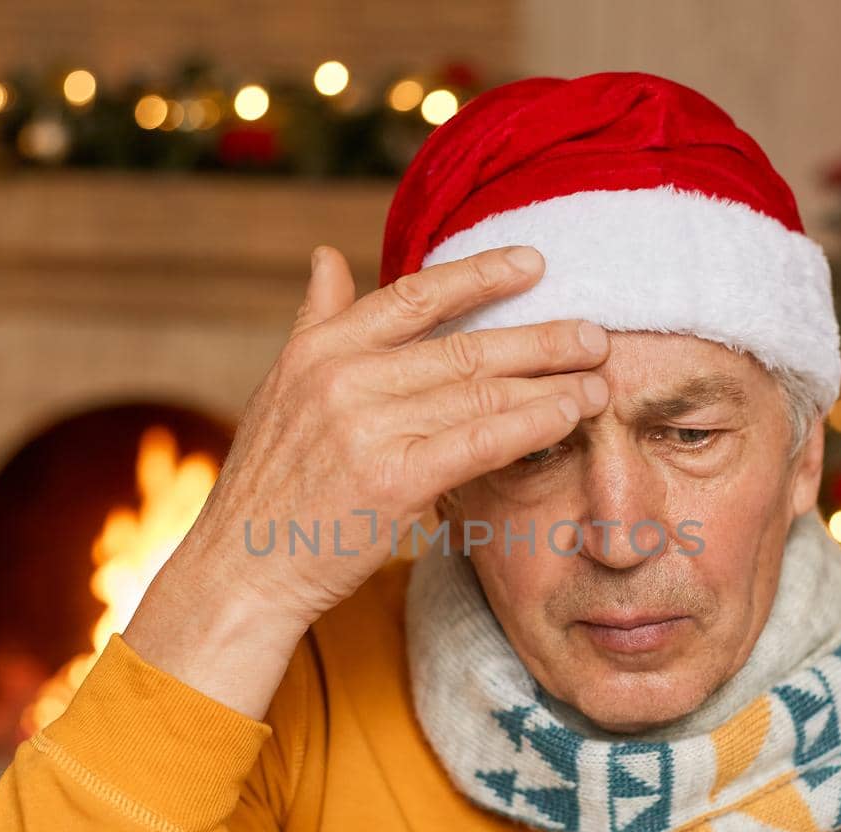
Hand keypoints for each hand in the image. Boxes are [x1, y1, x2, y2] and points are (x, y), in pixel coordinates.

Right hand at [122, 243, 610, 716]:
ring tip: (598, 380)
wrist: (242, 568)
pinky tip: (569, 415)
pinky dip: (532, 424)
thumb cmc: (271, 485)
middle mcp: (343, 377)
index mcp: (320, 349)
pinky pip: (480, 440)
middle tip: (596, 333)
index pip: (414, 295)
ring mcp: (367, 427)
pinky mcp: (392, 479)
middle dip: (540, 339)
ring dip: (550, 384)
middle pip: (464, 346)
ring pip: (481, 392)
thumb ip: (315, 320)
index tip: (534, 263)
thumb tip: (327, 255)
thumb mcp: (281, 388)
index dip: (480, 274)